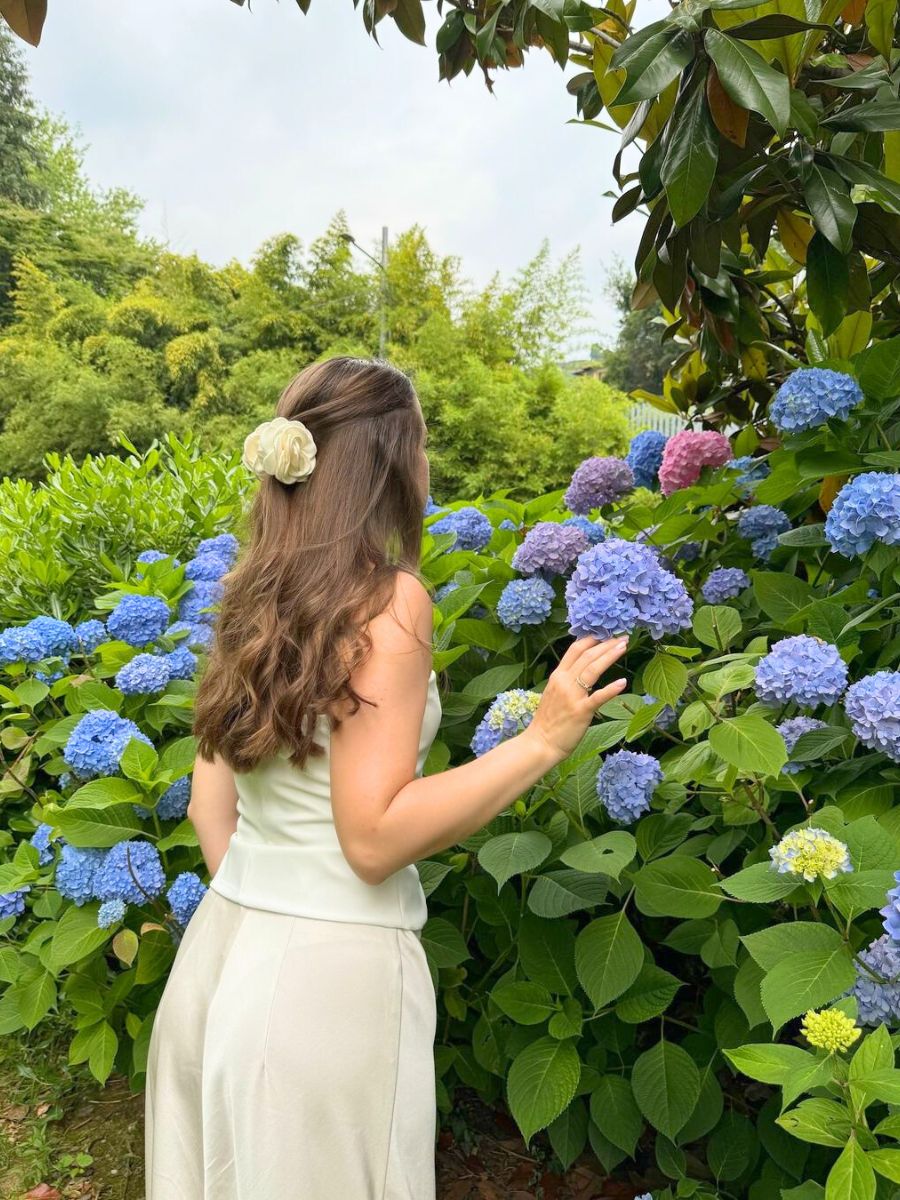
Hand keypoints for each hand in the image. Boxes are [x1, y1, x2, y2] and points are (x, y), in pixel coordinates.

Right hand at [522, 634, 628, 763]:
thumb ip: (565, 681)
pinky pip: (598, 697)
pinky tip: (623, 682)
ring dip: (609, 655)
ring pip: (593, 669)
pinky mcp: (581, 711)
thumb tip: (580, 671)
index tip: (605, 633)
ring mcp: (573, 696)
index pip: (575, 650)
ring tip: (623, 646)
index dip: (591, 639)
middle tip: (622, 636)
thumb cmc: (548, 722)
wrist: (540, 743)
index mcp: (557, 676)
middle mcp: (564, 682)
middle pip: (587, 656)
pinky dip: (611, 688)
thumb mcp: (553, 694)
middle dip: (606, 644)